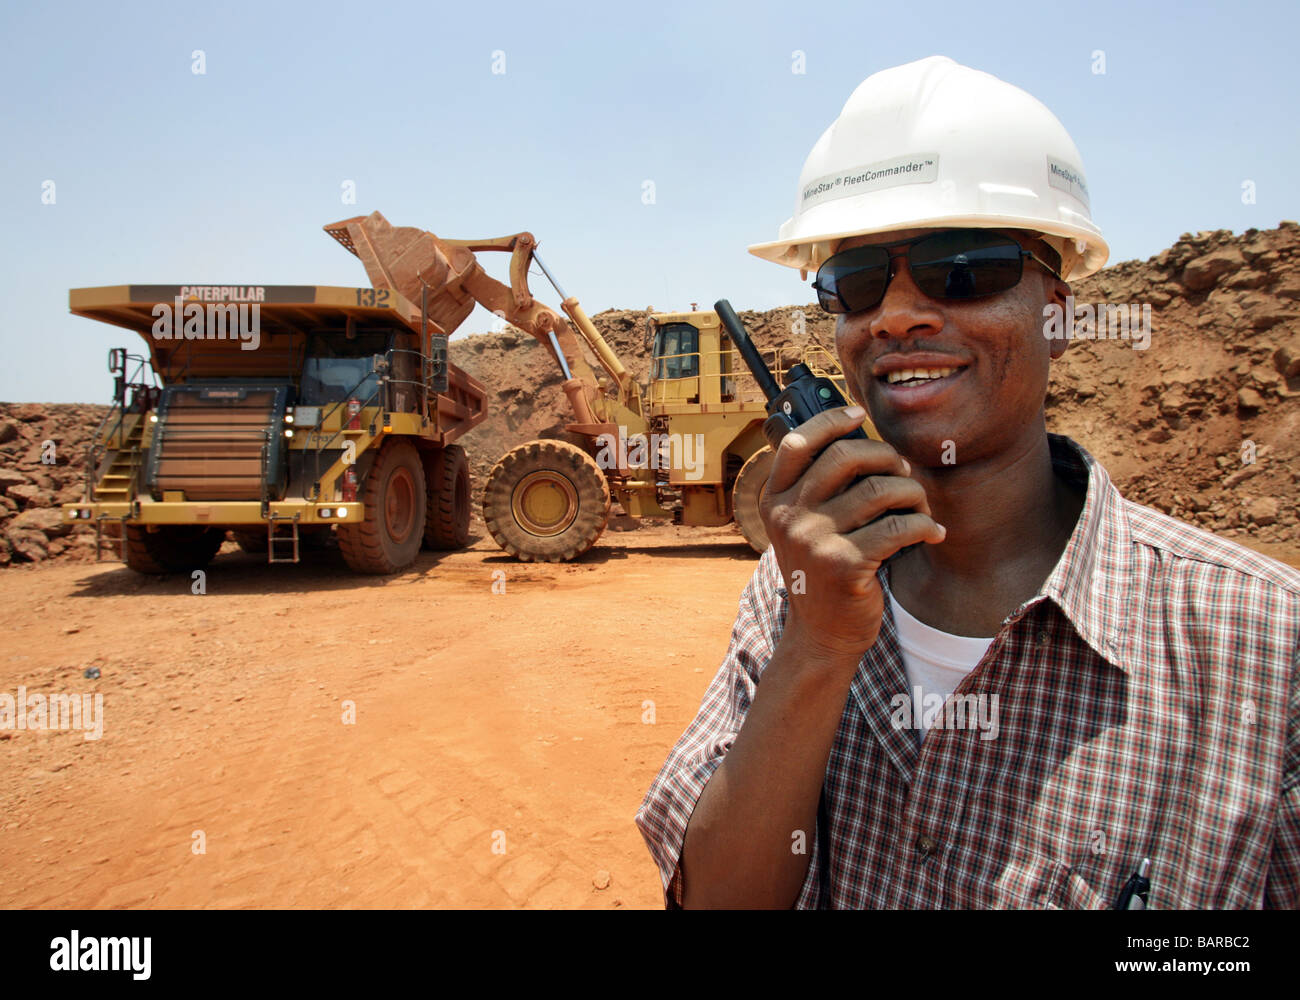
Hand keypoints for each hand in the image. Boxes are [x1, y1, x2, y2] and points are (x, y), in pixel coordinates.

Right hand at [761, 406, 945, 661]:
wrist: (822, 634)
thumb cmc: (823, 571)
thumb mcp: (803, 527)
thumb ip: (818, 488)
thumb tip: (861, 438)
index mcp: (774, 500)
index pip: (799, 442)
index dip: (832, 421)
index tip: (860, 415)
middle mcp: (788, 516)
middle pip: (846, 457)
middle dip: (886, 457)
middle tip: (903, 473)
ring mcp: (813, 540)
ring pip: (880, 490)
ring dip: (913, 494)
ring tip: (921, 508)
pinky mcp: (844, 565)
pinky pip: (898, 527)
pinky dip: (925, 526)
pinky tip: (933, 533)